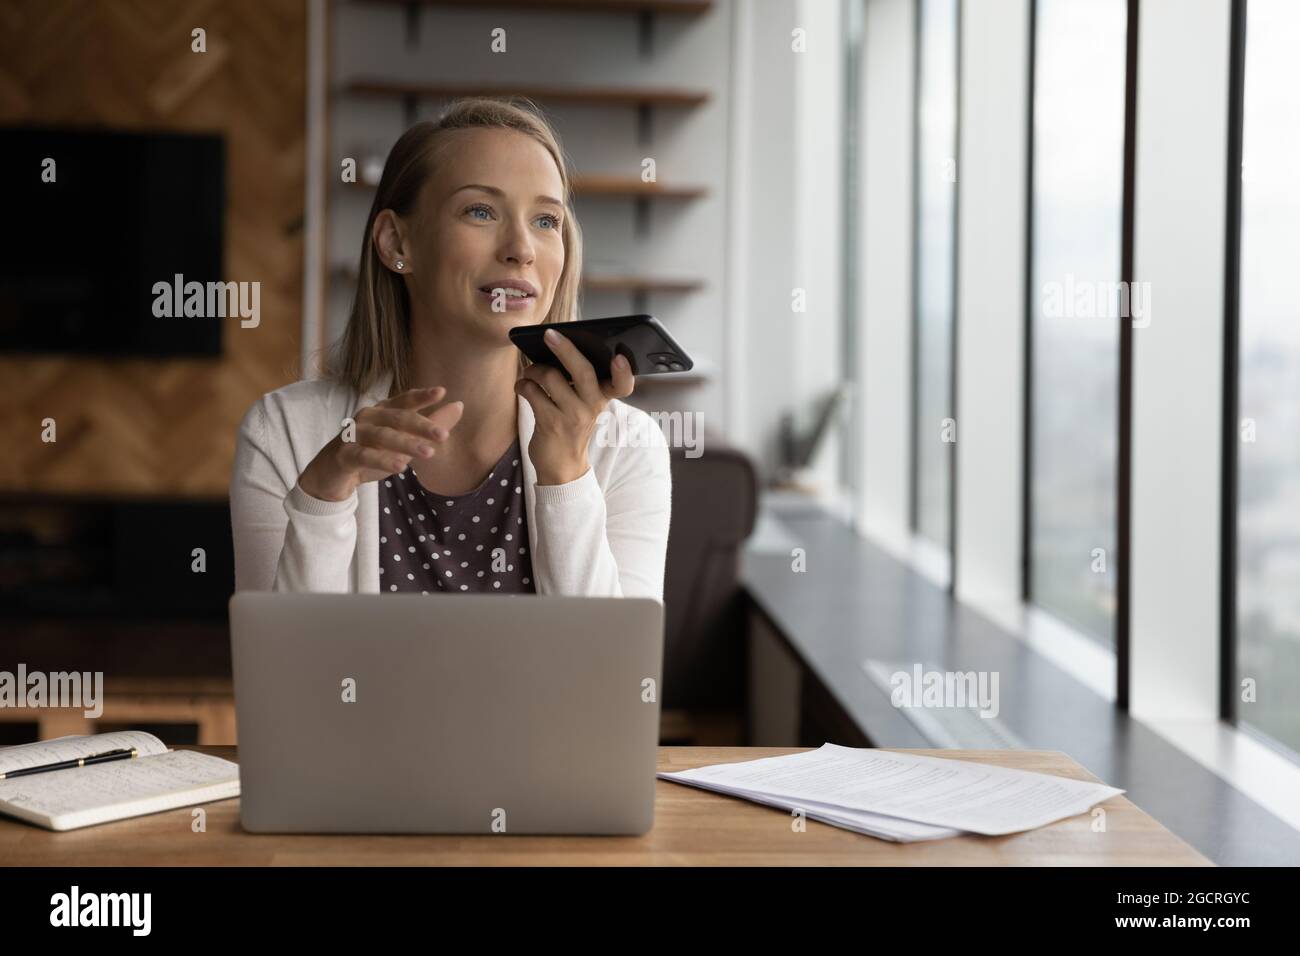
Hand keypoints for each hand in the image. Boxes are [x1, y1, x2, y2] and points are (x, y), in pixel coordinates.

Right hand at [298, 386, 464, 501]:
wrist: (331, 476)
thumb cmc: (370, 454)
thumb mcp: (404, 442)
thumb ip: (429, 425)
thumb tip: (458, 406)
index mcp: (383, 411)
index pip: (404, 400)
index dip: (421, 396)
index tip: (442, 391)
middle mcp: (368, 417)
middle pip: (397, 418)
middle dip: (422, 425)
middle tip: (444, 435)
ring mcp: (354, 434)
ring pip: (383, 436)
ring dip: (406, 444)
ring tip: (428, 453)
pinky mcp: (344, 454)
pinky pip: (365, 455)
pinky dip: (383, 460)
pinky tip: (400, 467)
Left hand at [515, 327, 634, 484]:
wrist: (562, 466)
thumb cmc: (570, 426)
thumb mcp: (584, 405)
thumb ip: (579, 380)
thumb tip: (557, 346)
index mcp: (603, 398)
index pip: (623, 385)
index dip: (624, 372)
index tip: (619, 358)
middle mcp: (592, 406)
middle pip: (582, 371)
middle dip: (565, 349)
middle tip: (549, 335)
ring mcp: (572, 416)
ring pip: (550, 377)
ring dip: (534, 370)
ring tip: (530, 372)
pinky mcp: (551, 424)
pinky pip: (532, 392)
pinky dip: (523, 385)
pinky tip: (523, 387)